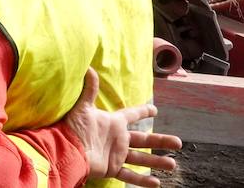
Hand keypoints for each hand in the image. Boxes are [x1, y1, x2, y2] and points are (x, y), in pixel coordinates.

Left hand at [62, 68, 181, 186]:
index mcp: (113, 123)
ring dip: (157, 162)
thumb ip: (88, 89)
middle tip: (178, 142)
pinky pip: (129, 175)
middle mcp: (116, 139)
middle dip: (161, 141)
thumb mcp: (83, 108)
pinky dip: (142, 180)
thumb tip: (88, 68)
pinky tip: (156, 183)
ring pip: (141, 159)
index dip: (143, 111)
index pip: (131, 115)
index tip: (155, 109)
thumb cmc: (74, 128)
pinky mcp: (111, 169)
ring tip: (173, 165)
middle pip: (144, 139)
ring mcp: (114, 155)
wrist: (66, 150)